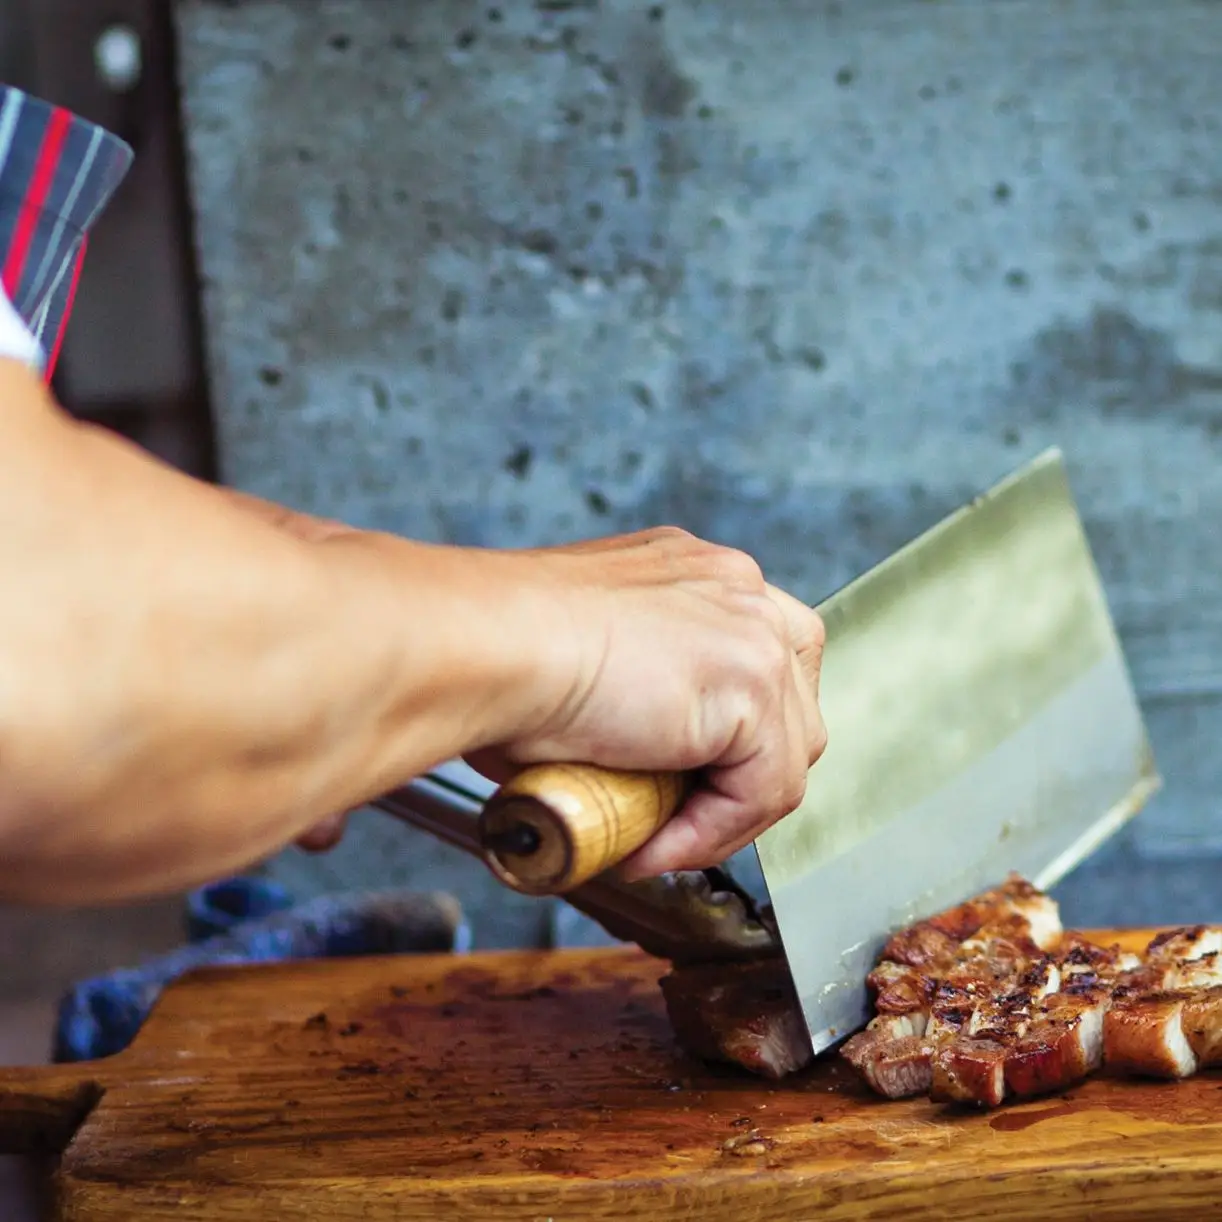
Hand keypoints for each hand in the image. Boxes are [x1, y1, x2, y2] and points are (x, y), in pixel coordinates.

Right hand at [467, 527, 826, 878]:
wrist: (483, 644)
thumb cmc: (492, 651)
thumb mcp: (572, 656)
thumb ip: (620, 690)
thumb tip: (614, 756)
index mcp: (689, 570)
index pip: (751, 654)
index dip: (727, 732)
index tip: (678, 781)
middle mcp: (732, 586)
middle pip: (789, 698)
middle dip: (744, 768)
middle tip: (674, 815)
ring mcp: (751, 630)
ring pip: (785, 751)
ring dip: (724, 812)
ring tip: (651, 838)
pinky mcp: (753, 685)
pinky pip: (762, 790)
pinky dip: (711, 834)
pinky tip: (648, 846)